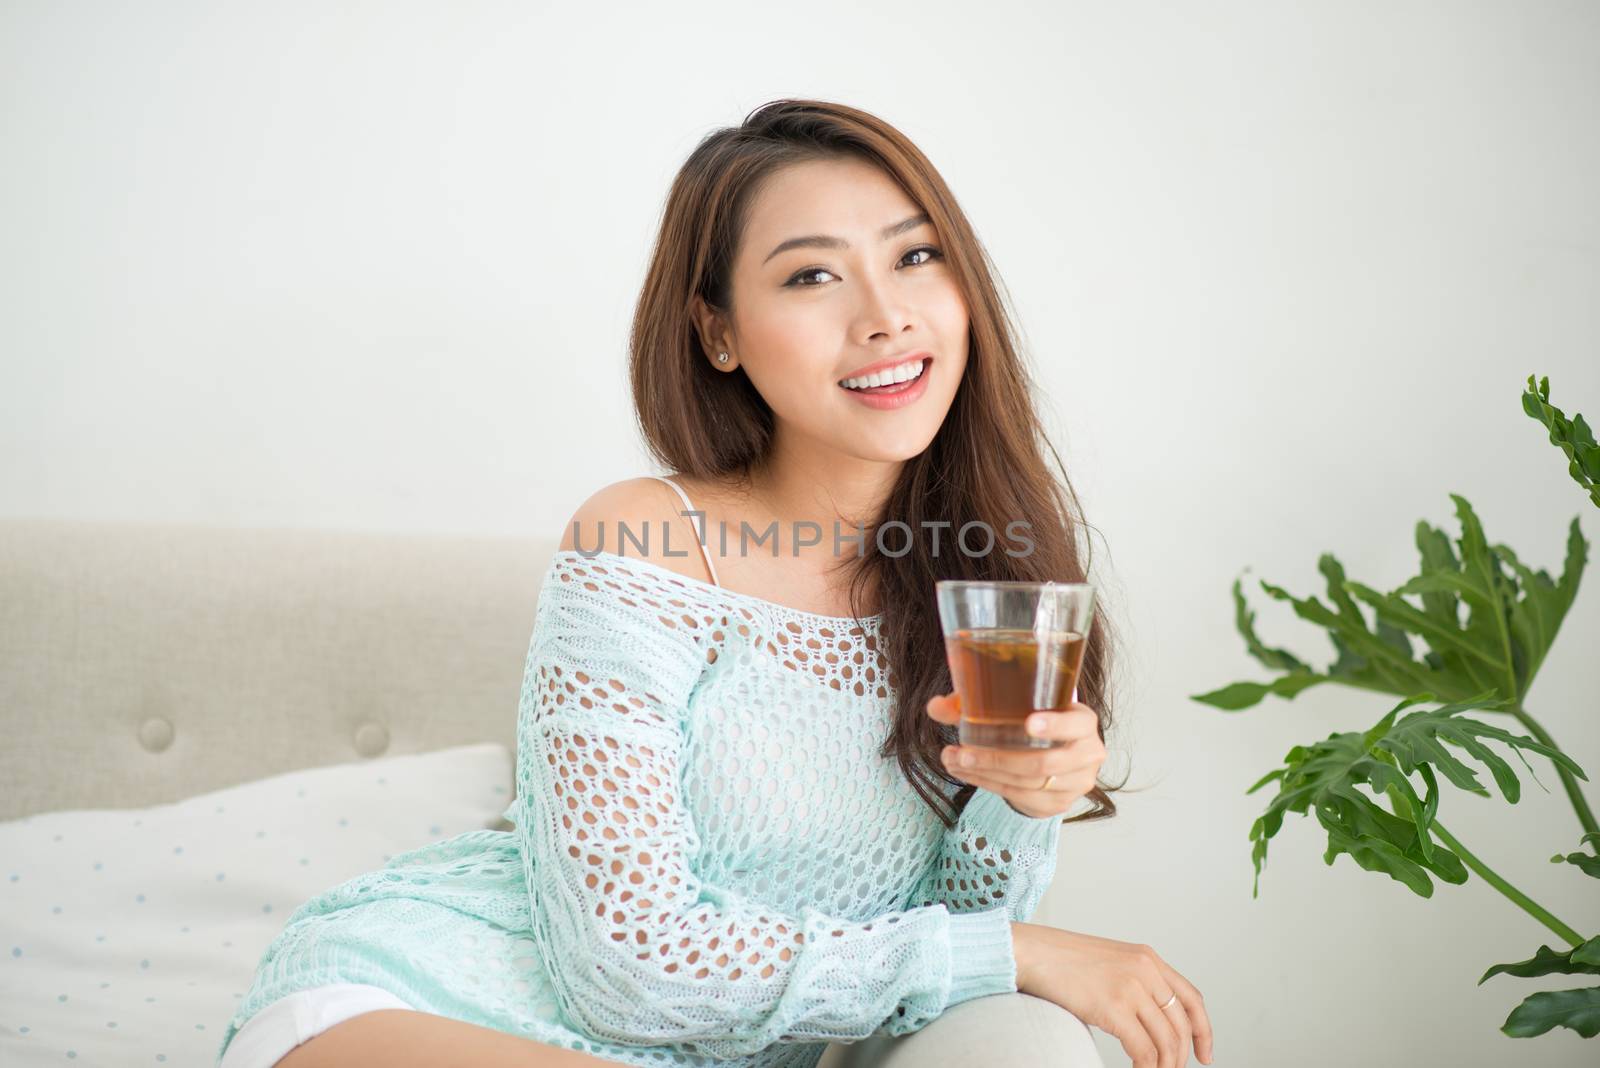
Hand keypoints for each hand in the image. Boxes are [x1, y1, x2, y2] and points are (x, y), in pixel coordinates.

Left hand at [925, 691, 1105, 817]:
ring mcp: (1076, 783)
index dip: (1055, 725)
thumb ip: (974, 702)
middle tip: (963, 751)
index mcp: (1083, 721)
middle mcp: (1088, 754)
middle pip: (1044, 762)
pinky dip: (989, 784)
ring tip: (954, 760)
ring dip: (986, 773)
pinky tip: (966, 773)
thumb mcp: (1014, 705)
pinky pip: (1020, 796)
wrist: (1054, 753)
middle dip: (998, 758)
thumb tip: (935, 706)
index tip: (1029, 723)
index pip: (1076, 724)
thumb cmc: (1032, 720)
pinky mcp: (1058, 803)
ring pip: (1028, 783)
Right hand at [1011, 922, 1212, 1067]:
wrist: (1030, 952)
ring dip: (1163, 1066)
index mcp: (1147, 957)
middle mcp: (1146, 969)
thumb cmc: (1059, 961)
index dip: (1204, 1031)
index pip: (1191, 998)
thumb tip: (1147, 1022)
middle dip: (1180, 1057)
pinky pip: (1143, 1051)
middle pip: (1180, 1025)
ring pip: (1166, 1042)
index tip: (1205, 1054)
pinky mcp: (1114, 1007)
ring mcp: (1131, 987)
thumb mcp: (1109, 962)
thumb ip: (1133, 982)